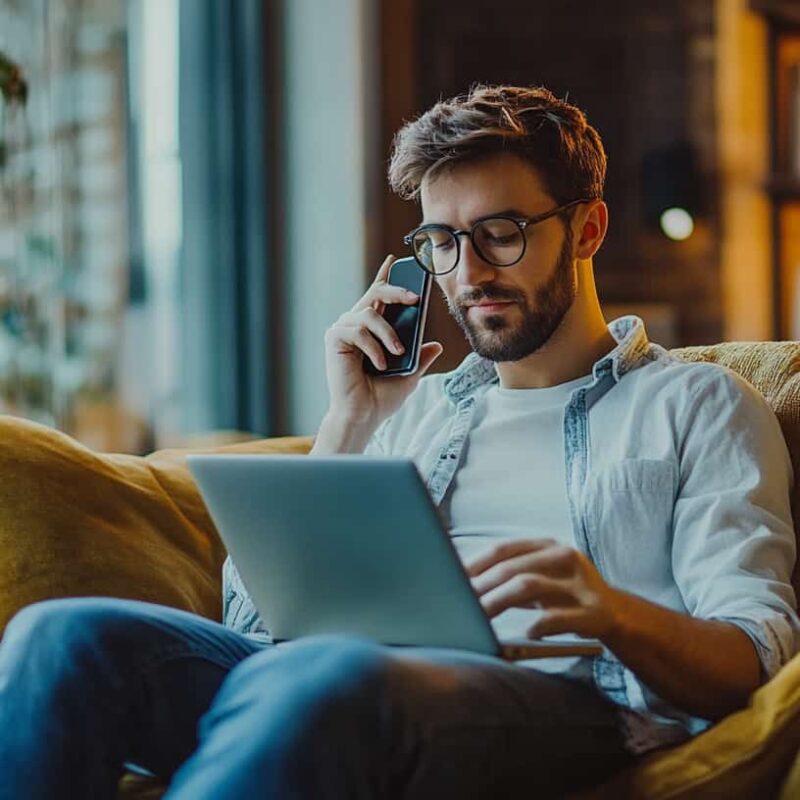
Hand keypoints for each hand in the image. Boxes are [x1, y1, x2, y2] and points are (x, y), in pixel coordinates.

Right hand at [323, 255, 442, 429]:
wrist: (363, 416)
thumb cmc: (381, 397)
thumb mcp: (409, 374)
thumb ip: (420, 357)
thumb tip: (436, 345)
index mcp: (370, 330)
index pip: (377, 297)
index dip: (385, 277)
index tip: (395, 260)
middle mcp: (354, 325)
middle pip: (376, 294)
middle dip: (397, 290)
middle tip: (415, 297)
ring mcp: (342, 330)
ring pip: (369, 314)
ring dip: (388, 333)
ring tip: (398, 352)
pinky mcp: (334, 339)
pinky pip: (358, 330)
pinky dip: (373, 347)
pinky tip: (380, 364)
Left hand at [466, 539, 622, 640]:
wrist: (616, 614)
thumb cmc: (564, 594)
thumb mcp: (541, 576)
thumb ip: (510, 575)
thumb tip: (461, 582)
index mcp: (547, 545)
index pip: (503, 549)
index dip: (475, 564)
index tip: (451, 580)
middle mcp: (565, 557)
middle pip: (513, 568)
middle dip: (482, 587)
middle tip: (460, 605)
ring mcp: (581, 584)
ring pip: (531, 586)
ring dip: (500, 602)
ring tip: (481, 617)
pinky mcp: (594, 612)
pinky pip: (561, 618)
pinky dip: (540, 624)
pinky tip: (526, 632)